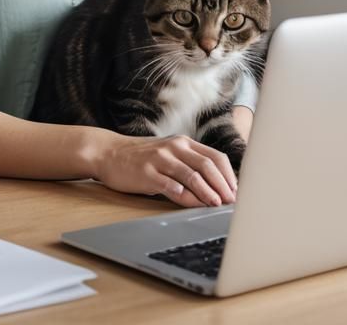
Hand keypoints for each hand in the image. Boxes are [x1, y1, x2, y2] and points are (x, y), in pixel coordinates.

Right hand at [92, 133, 237, 208]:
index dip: (229, 176)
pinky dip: (182, 195)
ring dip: (207, 192)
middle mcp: (174, 147)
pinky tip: (190, 203)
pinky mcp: (147, 173)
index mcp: (183, 143)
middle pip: (207, 165)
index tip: (237, 193)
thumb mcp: (169, 154)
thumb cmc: (142, 158)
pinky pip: (169, 185)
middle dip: (222, 185)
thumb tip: (218, 186)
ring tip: (216, 205)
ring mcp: (160, 159)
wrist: (109, 153)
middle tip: (231, 202)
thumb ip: (189, 164)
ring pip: (191, 175)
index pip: (215, 157)